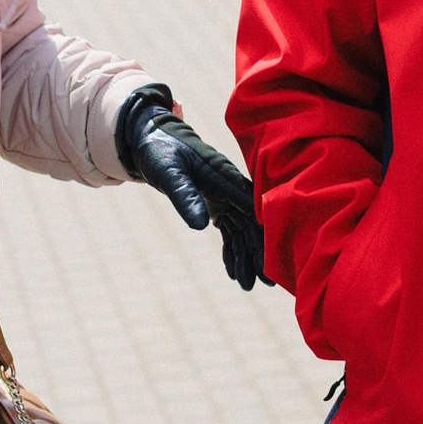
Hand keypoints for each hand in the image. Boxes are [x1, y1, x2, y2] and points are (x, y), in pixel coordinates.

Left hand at [117, 87, 268, 290]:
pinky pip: (228, 230)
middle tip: (267, 283)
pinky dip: (231, 250)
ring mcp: (224, 196)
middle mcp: (230, 187)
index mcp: (225, 176)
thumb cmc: (160, 150)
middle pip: (251, 224)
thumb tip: (202, 226)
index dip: (264, 233)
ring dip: (246, 257)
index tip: (273, 259)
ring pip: (241, 231)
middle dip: (259, 253)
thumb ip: (185, 196)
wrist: (149, 137)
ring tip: (250, 286)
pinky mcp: (214, 203)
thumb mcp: (168, 173)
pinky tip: (233, 272)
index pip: (252, 208)